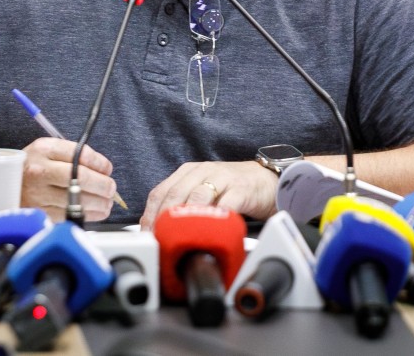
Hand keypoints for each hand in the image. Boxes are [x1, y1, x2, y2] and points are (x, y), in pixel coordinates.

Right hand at [21, 137, 117, 221]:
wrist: (3, 185)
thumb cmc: (32, 166)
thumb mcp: (48, 151)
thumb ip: (74, 156)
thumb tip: (104, 170)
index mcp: (44, 149)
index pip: (80, 154)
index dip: (100, 163)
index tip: (107, 169)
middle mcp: (40, 170)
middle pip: (81, 178)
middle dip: (104, 185)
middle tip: (111, 189)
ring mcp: (38, 193)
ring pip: (78, 200)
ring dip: (99, 203)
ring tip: (107, 203)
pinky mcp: (39, 212)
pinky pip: (69, 215)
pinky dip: (88, 215)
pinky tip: (95, 212)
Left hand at [140, 161, 277, 229]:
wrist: (267, 180)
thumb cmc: (232, 189)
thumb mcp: (203, 192)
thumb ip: (183, 205)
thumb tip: (159, 231)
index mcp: (187, 172)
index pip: (160, 192)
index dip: (150, 215)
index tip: (147, 236)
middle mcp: (202, 172)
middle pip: (174, 195)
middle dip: (163, 220)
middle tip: (160, 242)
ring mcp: (222, 178)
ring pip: (196, 198)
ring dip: (185, 221)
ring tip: (178, 240)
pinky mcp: (241, 189)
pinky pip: (225, 205)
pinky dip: (215, 220)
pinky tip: (209, 234)